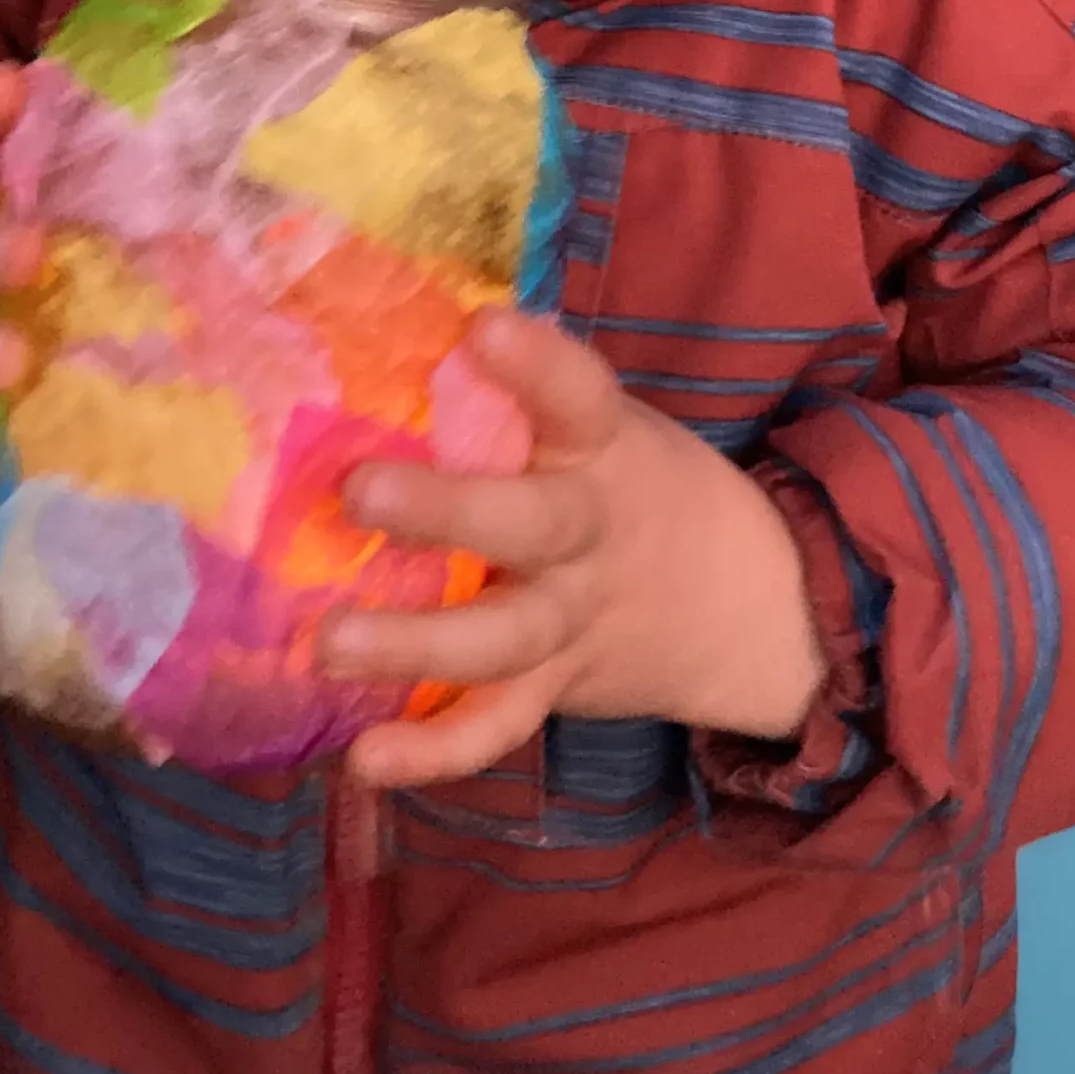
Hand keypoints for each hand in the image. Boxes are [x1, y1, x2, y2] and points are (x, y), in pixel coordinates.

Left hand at [322, 311, 823, 787]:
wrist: (747, 603)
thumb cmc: (632, 484)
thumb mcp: (600, 427)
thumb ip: (517, 398)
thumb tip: (387, 314)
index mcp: (603, 448)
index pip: (580, 395)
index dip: (537, 363)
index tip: (483, 328)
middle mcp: (590, 534)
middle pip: (530, 524)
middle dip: (447, 511)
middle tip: (358, 491)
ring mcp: (573, 620)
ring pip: (502, 639)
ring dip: (415, 646)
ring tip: (327, 643)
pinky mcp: (554, 688)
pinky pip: (498, 727)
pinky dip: (433, 753)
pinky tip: (364, 759)